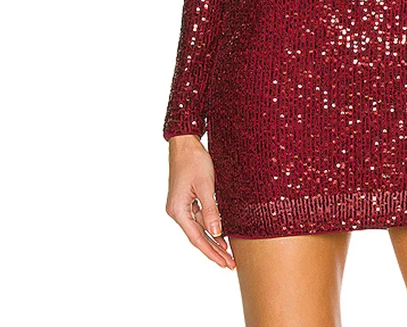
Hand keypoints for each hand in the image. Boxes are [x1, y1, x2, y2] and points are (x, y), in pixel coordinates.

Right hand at [165, 135, 236, 269]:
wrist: (185, 143)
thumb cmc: (194, 161)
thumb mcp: (205, 185)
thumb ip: (210, 210)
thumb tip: (216, 232)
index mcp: (178, 210)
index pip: (197, 238)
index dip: (212, 252)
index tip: (224, 263)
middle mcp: (177, 211)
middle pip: (198, 236)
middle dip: (214, 250)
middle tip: (229, 264)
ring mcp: (182, 206)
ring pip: (199, 228)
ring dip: (214, 239)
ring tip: (228, 253)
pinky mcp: (187, 200)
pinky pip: (200, 218)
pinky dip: (211, 226)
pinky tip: (221, 233)